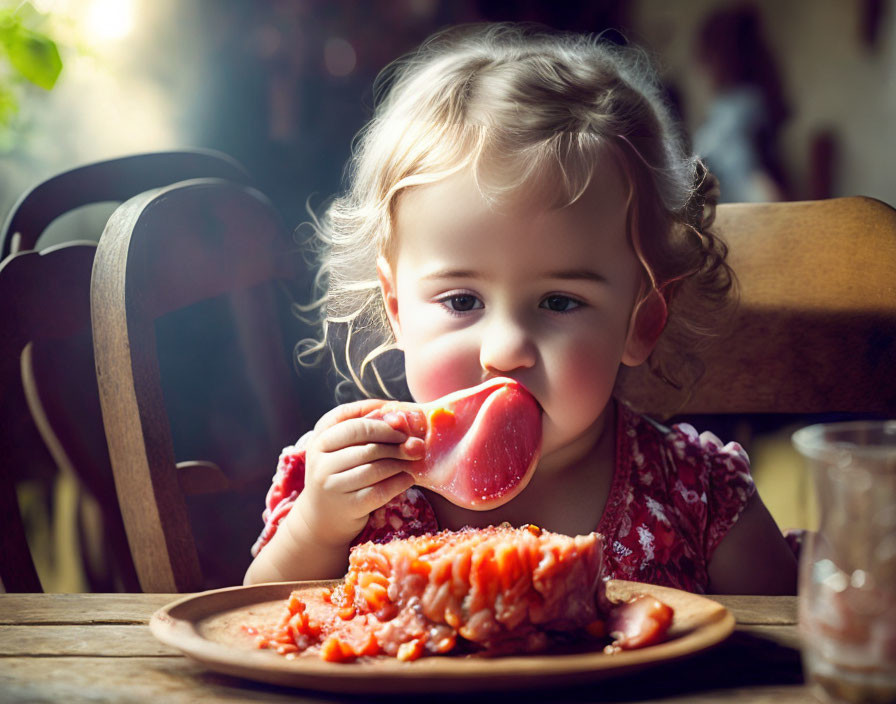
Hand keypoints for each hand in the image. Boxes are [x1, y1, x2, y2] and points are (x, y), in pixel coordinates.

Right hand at [295, 399, 425, 547]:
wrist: (323, 515)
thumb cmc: (342, 471)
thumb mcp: (345, 446)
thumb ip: (369, 427)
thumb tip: (401, 418)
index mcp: (320, 437)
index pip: (350, 419)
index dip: (380, 420)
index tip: (401, 423)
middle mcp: (319, 460)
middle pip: (366, 442)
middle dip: (396, 441)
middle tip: (416, 444)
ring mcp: (330, 485)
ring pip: (375, 467)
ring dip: (400, 462)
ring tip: (412, 461)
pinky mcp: (347, 506)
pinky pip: (380, 491)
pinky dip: (399, 482)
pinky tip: (408, 478)